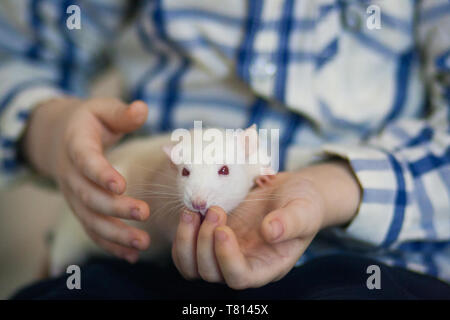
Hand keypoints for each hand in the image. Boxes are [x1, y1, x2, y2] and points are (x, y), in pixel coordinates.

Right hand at [23, 97, 150, 262]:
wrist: (62, 139)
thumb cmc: (90, 122)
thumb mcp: (103, 109)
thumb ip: (122, 113)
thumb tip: (143, 109)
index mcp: (76, 146)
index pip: (86, 161)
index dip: (100, 173)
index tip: (121, 184)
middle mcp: (71, 175)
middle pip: (90, 196)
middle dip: (115, 208)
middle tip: (144, 212)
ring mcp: (74, 196)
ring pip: (90, 220)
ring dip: (115, 234)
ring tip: (142, 243)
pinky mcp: (82, 209)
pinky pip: (92, 231)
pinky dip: (110, 245)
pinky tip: (132, 255)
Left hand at [171, 161, 360, 288]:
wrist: (290, 191)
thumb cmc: (303, 203)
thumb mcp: (304, 209)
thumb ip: (290, 222)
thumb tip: (270, 231)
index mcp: (268, 266)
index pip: (240, 278)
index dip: (227, 259)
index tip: (223, 230)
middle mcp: (244, 264)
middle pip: (211, 273)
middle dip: (206, 243)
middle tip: (215, 210)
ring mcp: (225, 252)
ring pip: (192, 266)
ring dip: (187, 241)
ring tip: (193, 212)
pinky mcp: (212, 238)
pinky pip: (186, 249)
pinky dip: (183, 234)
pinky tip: (191, 212)